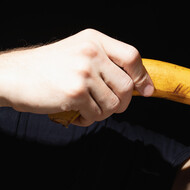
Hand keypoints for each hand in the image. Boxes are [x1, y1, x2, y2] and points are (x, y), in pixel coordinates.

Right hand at [0, 28, 153, 125]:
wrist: (13, 75)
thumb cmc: (48, 67)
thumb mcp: (79, 52)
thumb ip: (106, 63)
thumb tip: (137, 84)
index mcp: (95, 41)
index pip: (132, 56)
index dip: (143, 76)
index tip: (146, 90)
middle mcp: (91, 53)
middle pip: (127, 86)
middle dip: (122, 103)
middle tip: (108, 106)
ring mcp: (83, 72)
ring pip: (114, 104)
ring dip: (104, 113)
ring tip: (88, 109)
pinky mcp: (75, 93)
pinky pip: (97, 114)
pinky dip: (89, 120)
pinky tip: (76, 114)